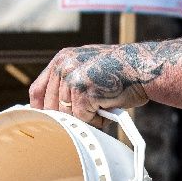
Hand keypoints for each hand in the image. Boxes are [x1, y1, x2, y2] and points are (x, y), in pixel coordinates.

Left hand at [29, 45, 152, 123]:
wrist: (143, 68)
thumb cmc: (121, 72)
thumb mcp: (89, 67)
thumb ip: (71, 81)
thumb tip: (58, 106)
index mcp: (62, 59)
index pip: (38, 89)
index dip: (40, 108)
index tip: (45, 120)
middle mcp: (63, 66)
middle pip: (50, 106)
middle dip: (67, 117)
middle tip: (86, 117)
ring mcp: (71, 78)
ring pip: (67, 115)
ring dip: (85, 119)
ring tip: (102, 109)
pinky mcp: (82, 92)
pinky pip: (82, 119)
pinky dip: (96, 121)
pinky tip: (108, 110)